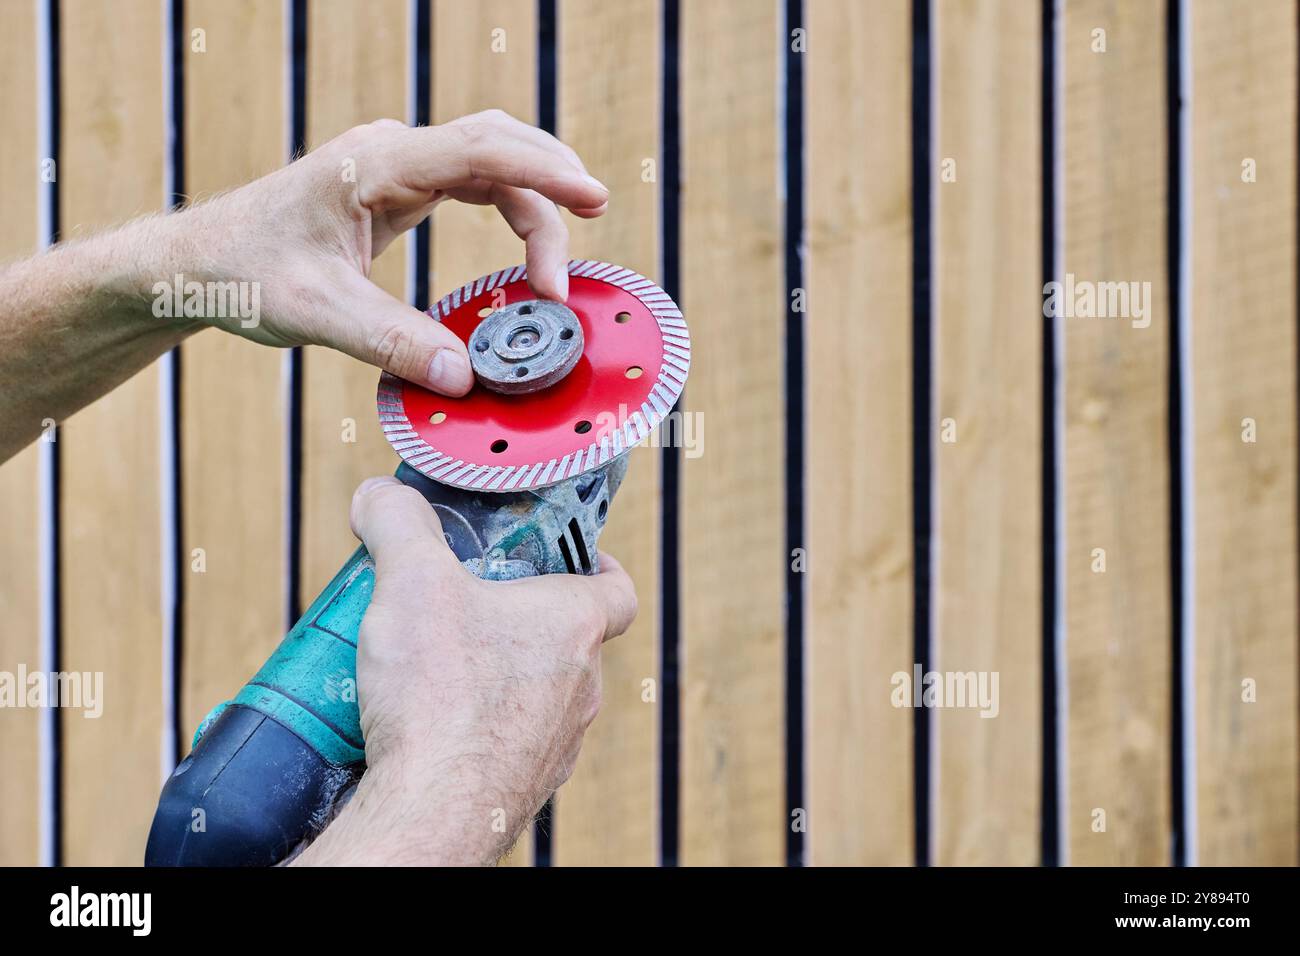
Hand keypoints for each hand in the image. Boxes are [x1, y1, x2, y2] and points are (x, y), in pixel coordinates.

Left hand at [171, 110, 607, 393]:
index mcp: (370, 166)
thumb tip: (462, 376)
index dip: (542, 172)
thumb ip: (389, 341)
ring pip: (490, 162)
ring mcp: (394, 167)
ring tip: (554, 272)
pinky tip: (526, 249)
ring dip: (534, 204)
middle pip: (496, 144)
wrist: (196, 262)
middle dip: (551, 184)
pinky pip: (472, 183)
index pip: (476, 150)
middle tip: (592, 231)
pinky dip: (510, 209)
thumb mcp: (314, 314)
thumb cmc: (241, 274)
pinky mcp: (396, 189)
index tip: (593, 197)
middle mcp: (388, 154)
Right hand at [293, 475, 636, 865]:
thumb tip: (381, 495)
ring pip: (538, 692)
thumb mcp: (411, 581)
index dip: (598, 566)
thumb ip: (398, 524)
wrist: (434, 808)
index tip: (565, 556)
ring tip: (434, 666)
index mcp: (574, 626)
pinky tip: (427, 723)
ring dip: (496, 674)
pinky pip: (508, 741)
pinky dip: (477, 726)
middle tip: (463, 605)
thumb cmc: (441, 695)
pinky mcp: (524, 781)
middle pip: (565, 638)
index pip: (617, 589)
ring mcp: (558, 741)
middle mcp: (582, 686)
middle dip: (515, 618)